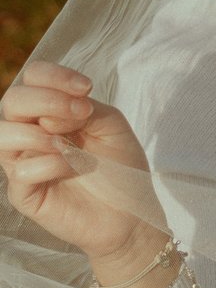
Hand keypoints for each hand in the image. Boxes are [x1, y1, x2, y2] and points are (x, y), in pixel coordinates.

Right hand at [0, 61, 165, 262]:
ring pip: (2, 135)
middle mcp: (31, 132)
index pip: (33, 78)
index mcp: (51, 110)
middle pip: (12, 100)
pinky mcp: (24, 194)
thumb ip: (82, 107)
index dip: (54, 76)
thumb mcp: (110, 123)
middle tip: (81, 113)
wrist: (130, 212)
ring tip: (68, 144)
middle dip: (47, 99)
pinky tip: (70, 167)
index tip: (87, 88)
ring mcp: (24, 163)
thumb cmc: (120, 165)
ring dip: (37, 132)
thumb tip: (49, 115)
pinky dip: (47, 164)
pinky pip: (20, 172)